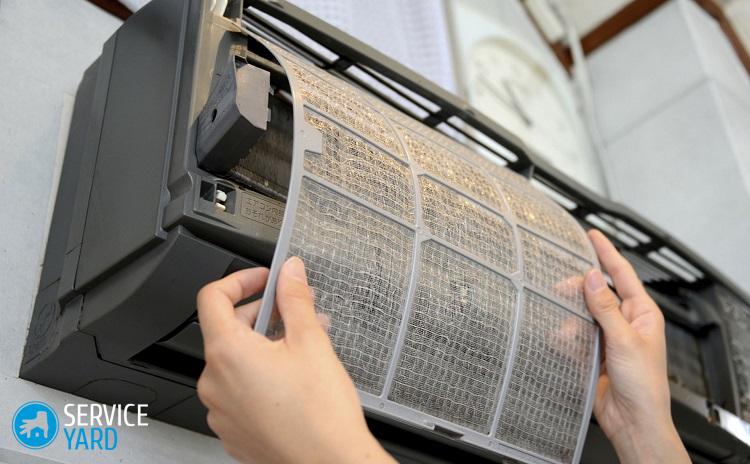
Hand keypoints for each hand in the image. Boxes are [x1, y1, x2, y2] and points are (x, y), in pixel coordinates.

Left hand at [196, 257, 394, 463]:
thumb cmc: (320, 415)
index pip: (212, 297)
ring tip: (301, 349)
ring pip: (234, 362)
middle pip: (226, 330)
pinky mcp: (232, 430)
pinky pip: (238, 391)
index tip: (264, 280)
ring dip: (263, 347)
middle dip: (261, 315)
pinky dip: (259, 376)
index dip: (240, 280)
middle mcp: (214, 382)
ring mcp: (220, 410)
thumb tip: (289, 272)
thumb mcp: (311, 341)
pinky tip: (291, 379)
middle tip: (295, 314)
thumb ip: (295, 298)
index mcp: (227, 353)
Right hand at [584, 230, 689, 463]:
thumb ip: (605, 307)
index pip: (622, 274)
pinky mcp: (593, 354)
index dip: (606, 253)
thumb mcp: (624, 340)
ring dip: (570, 319)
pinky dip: (565, 338)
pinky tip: (561, 343)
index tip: (592, 235)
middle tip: (560, 286)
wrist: (633, 421)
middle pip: (597, 293)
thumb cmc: (644, 385)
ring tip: (563, 327)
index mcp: (642, 314)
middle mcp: (625, 322)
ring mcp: (608, 338)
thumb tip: (593, 277)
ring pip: (581, 314)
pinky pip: (573, 336)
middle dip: (578, 290)